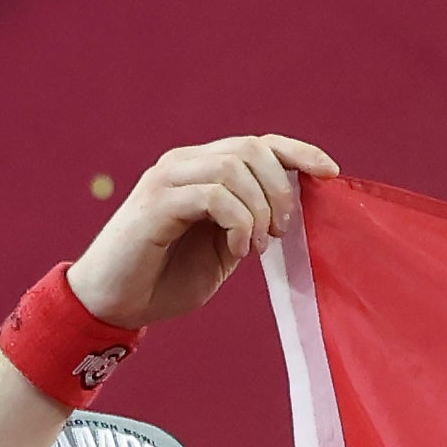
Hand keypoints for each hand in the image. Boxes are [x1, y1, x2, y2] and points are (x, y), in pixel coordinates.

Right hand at [69, 135, 339, 330]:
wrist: (115, 302)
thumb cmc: (167, 278)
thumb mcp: (224, 250)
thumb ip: (251, 225)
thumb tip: (291, 213)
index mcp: (203, 170)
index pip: (258, 143)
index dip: (298, 151)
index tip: (331, 172)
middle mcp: (184, 164)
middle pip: (251, 148)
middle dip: (280, 190)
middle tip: (280, 233)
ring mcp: (167, 180)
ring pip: (233, 168)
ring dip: (259, 210)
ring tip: (256, 247)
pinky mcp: (156, 203)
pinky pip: (213, 195)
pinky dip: (237, 223)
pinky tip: (237, 251)